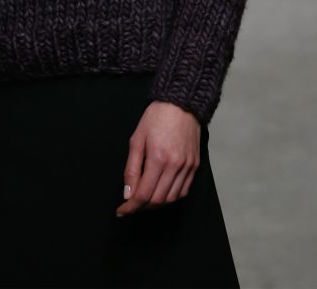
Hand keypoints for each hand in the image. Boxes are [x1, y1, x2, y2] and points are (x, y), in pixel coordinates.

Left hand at [115, 101, 200, 216]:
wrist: (182, 104)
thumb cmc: (156, 117)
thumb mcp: (137, 139)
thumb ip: (131, 168)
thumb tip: (128, 193)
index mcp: (158, 158)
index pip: (143, 194)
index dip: (130, 207)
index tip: (121, 211)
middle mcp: (175, 166)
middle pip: (157, 200)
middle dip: (141, 207)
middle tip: (130, 205)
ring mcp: (188, 167)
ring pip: (171, 199)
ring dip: (156, 204)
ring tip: (144, 199)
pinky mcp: (195, 166)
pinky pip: (183, 191)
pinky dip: (171, 197)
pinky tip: (161, 192)